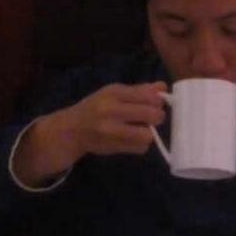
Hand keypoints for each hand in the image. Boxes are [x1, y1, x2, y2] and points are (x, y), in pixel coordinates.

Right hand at [13, 82, 166, 184]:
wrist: (71, 130)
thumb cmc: (96, 108)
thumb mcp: (114, 93)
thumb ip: (139, 90)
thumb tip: (163, 87)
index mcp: (114, 93)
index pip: (149, 96)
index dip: (158, 101)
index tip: (156, 103)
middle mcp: (111, 110)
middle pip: (152, 115)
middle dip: (157, 117)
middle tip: (152, 118)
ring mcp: (111, 131)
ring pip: (147, 135)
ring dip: (149, 133)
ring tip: (142, 129)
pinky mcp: (113, 147)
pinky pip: (140, 148)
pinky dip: (140, 144)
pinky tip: (131, 139)